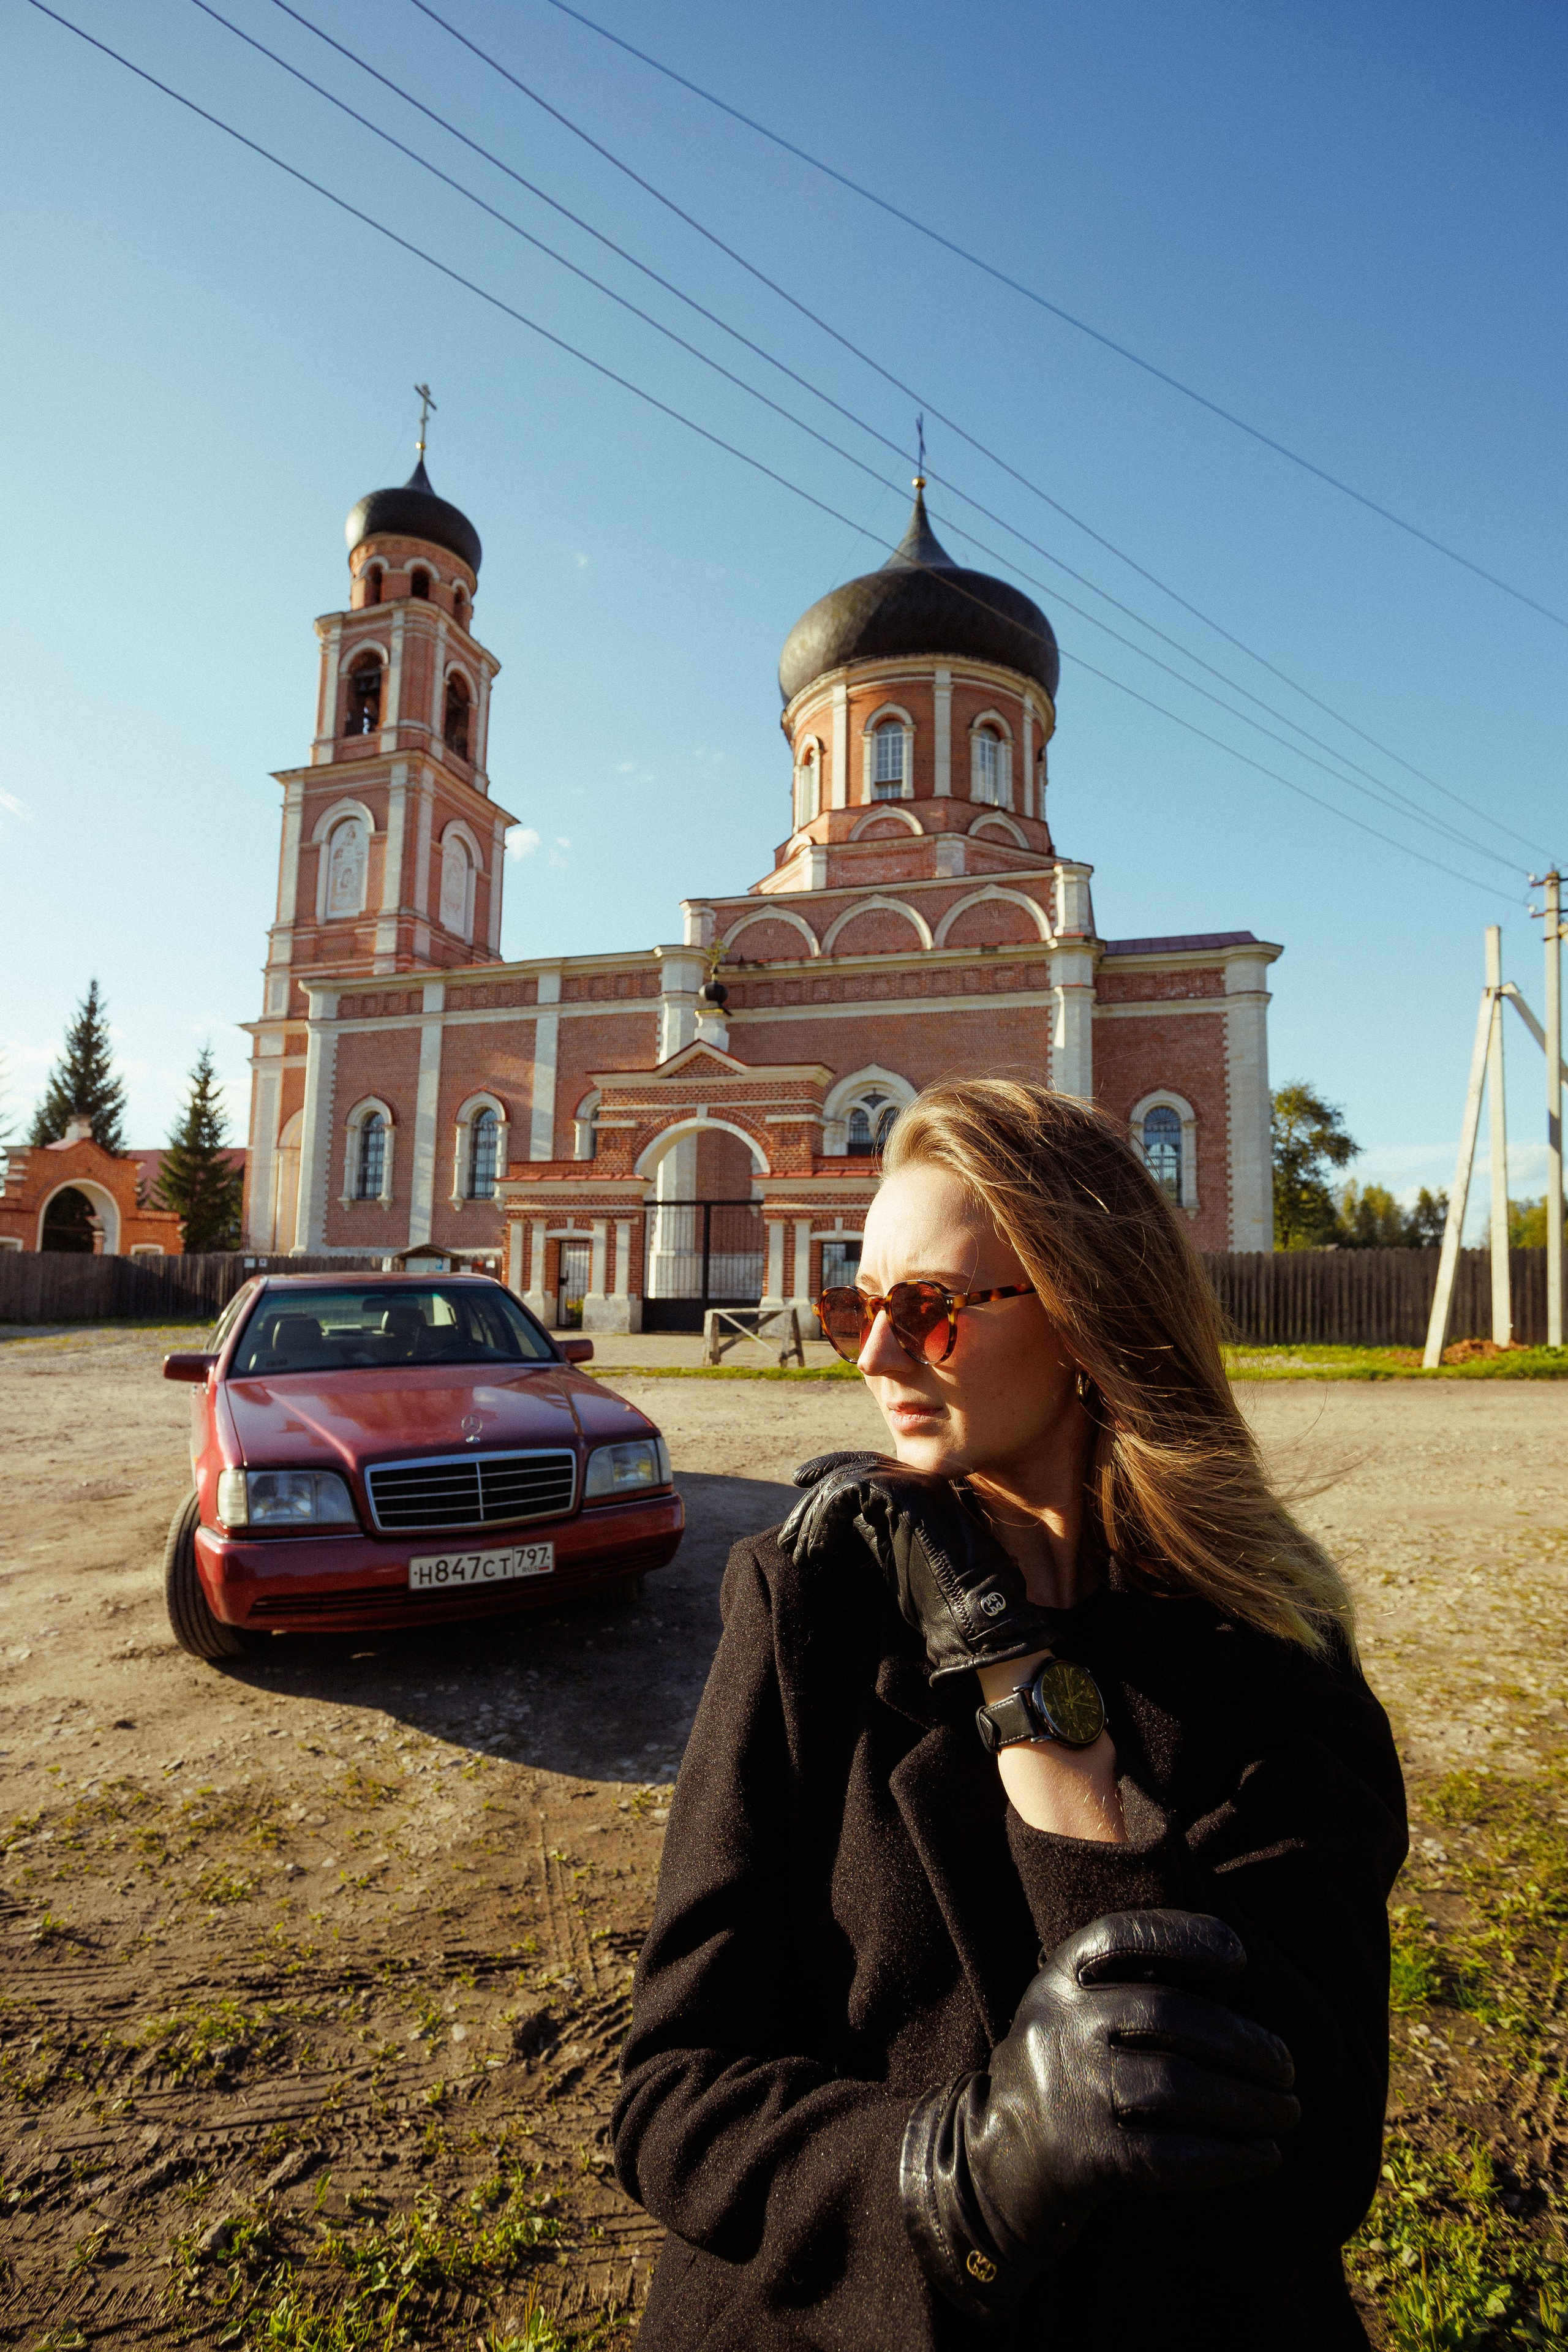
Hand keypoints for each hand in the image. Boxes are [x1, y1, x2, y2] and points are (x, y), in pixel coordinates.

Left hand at [780, 1453, 1050, 1681]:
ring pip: (846, 1479)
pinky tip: (815, 1549)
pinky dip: (824, 1519)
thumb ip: (874, 1530)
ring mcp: (916, 1482)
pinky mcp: (907, 1494)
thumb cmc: (941, 1597)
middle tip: (787, 1538)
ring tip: (797, 1551)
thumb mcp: (897, 1554)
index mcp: (919, 1490)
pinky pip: (849, 1492)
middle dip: (814, 1503)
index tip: (800, 1496)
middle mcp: (919, 1478)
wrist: (976, 1614)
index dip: (829, 1476)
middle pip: (852, 1469)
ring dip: (813, 1516)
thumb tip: (834, 1525)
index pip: (866, 1469)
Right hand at [901, 1910, 1298, 2317]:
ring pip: (1177, 2084)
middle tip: (1288, 2068)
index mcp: (1058, 1978)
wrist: (997, 2164)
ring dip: (1247, 2102)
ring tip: (1288, 2112)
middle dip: (1243, 2040)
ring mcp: (1070, 2091)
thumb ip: (1133, 1984)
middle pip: (1169, 2013)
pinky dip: (1226, 2156)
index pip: (1121, 1935)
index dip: (1184, 1936)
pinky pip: (1170, 2154)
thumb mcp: (1074, 2010)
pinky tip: (1264, 2156)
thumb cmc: (1067, 2073)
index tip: (1240, 1956)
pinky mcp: (1085, 2156)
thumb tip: (1237, 1971)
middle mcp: (1060, 2024)